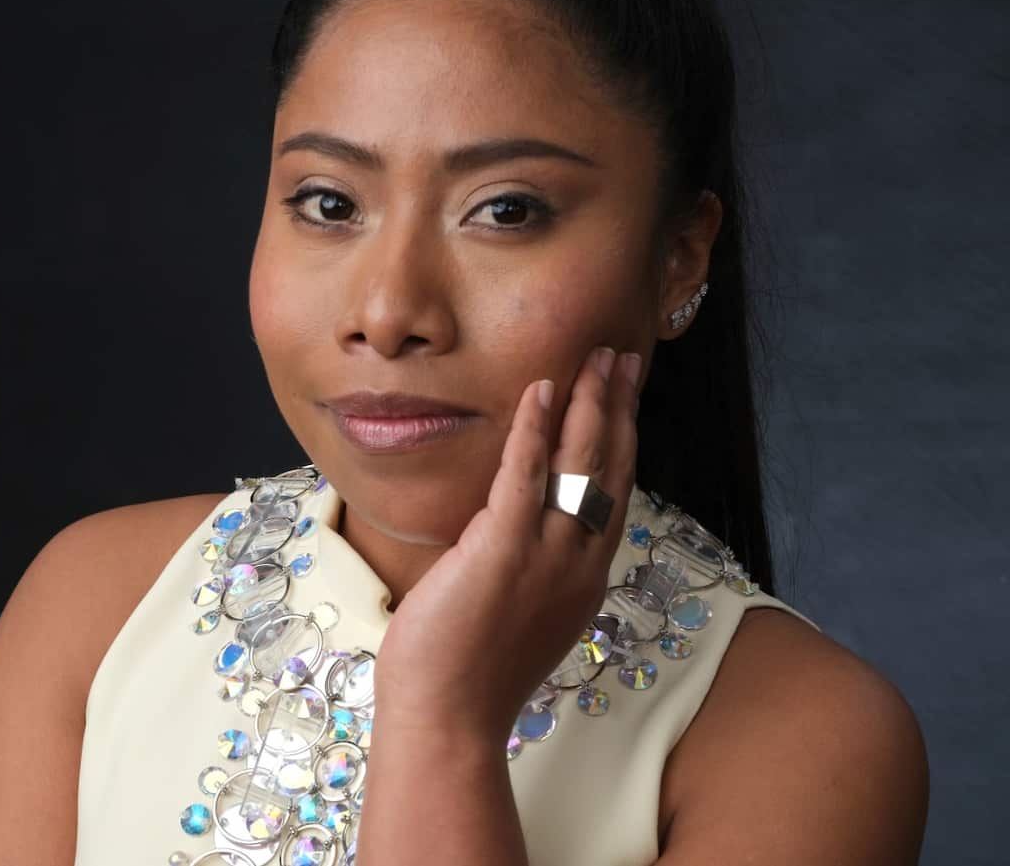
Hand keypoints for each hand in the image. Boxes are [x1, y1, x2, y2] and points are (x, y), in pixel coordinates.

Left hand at [372, 346, 641, 743]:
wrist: (449, 717)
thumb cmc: (471, 672)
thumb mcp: (522, 613)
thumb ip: (533, 568)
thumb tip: (517, 529)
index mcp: (584, 577)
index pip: (613, 491)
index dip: (623, 438)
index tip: (625, 398)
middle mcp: (579, 561)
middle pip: (609, 467)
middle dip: (617, 406)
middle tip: (621, 357)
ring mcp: (546, 555)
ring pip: (578, 461)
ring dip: (588, 401)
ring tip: (594, 357)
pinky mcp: (502, 548)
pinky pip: (524, 472)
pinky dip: (534, 425)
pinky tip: (540, 388)